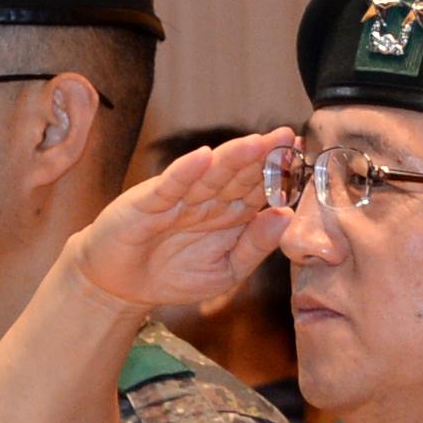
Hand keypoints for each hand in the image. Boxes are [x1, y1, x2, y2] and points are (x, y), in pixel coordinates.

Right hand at [69, 129, 295, 307]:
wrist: (120, 285)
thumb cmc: (173, 275)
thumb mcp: (225, 271)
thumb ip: (255, 246)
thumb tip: (286, 217)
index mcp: (231, 214)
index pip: (260, 189)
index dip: (281, 175)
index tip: (302, 158)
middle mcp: (208, 200)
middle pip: (240, 175)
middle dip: (263, 157)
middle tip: (287, 137)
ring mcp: (179, 198)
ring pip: (210, 174)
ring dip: (233, 157)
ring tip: (257, 142)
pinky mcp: (149, 203)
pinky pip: (170, 185)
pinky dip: (186, 171)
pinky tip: (203, 157)